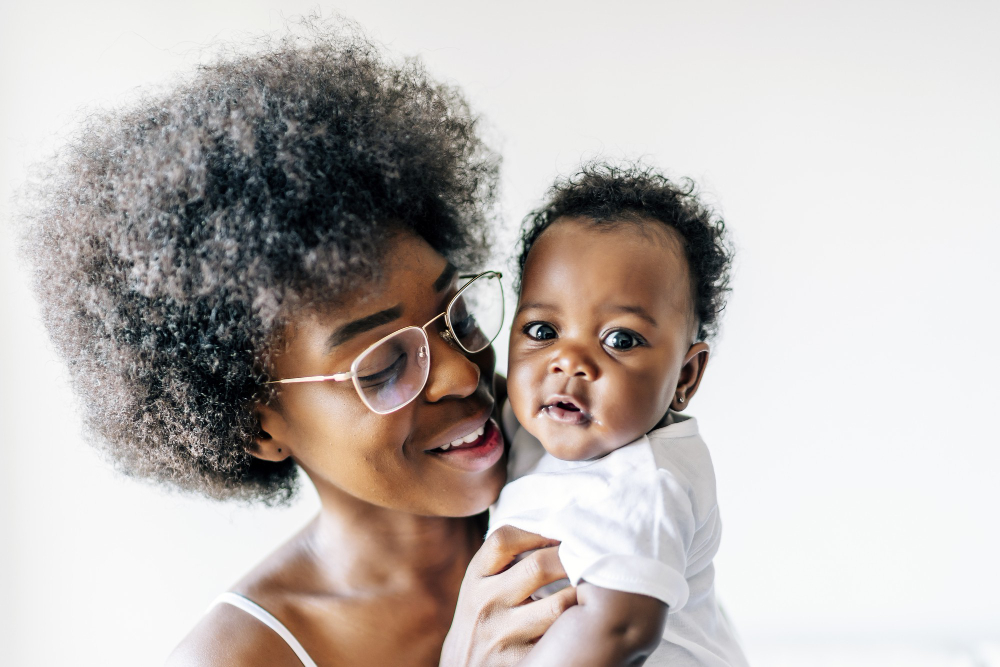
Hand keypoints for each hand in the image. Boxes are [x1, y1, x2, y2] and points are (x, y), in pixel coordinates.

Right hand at [440, 526, 577, 666]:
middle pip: (538, 566)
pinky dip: (577, 625)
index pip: (504, 538)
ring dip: (581, 593)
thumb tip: (552, 526)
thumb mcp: (480, 584)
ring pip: (557, 605)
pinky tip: (584, 618)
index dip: (538, 530)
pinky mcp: (519, 660)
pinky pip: (560, 638)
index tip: (561, 532)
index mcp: (476, 578)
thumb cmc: (483, 617)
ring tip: (594, 585)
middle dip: (571, 557)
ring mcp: (502, 634)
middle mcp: (485, 603)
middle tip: (589, 556)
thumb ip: (505, 559)